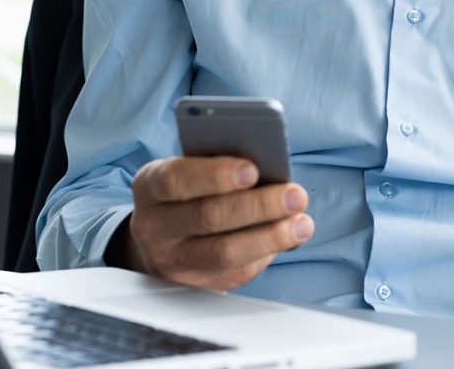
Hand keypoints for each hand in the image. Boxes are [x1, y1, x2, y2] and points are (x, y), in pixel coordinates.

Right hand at [122, 155, 313, 289]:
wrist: (161, 237)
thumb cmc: (189, 191)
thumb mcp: (191, 170)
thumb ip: (220, 168)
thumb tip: (272, 172)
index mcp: (151, 185)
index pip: (177, 179)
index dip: (216, 175)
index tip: (253, 169)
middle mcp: (154, 226)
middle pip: (208, 216)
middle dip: (257, 205)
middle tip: (295, 195)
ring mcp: (172, 261)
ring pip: (224, 252)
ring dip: (271, 236)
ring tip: (302, 223)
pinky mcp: (194, 285)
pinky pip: (235, 271)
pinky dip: (266, 252)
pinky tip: (289, 237)